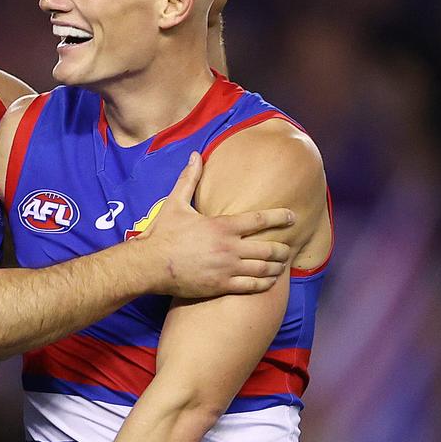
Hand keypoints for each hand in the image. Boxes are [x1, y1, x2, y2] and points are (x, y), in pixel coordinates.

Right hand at [135, 152, 292, 296]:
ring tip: (281, 266)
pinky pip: (252, 286)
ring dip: (277, 267)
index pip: (260, 220)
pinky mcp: (221, 286)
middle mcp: (229, 248)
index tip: (292, 216)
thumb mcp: (174, 203)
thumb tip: (195, 155)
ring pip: (265, 269)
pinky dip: (265, 283)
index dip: (280, 217)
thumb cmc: (162, 234)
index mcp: (221, 226)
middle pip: (269, 249)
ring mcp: (227, 269)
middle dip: (284, 249)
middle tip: (288, 248)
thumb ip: (189, 179)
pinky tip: (268, 281)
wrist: (148, 265)